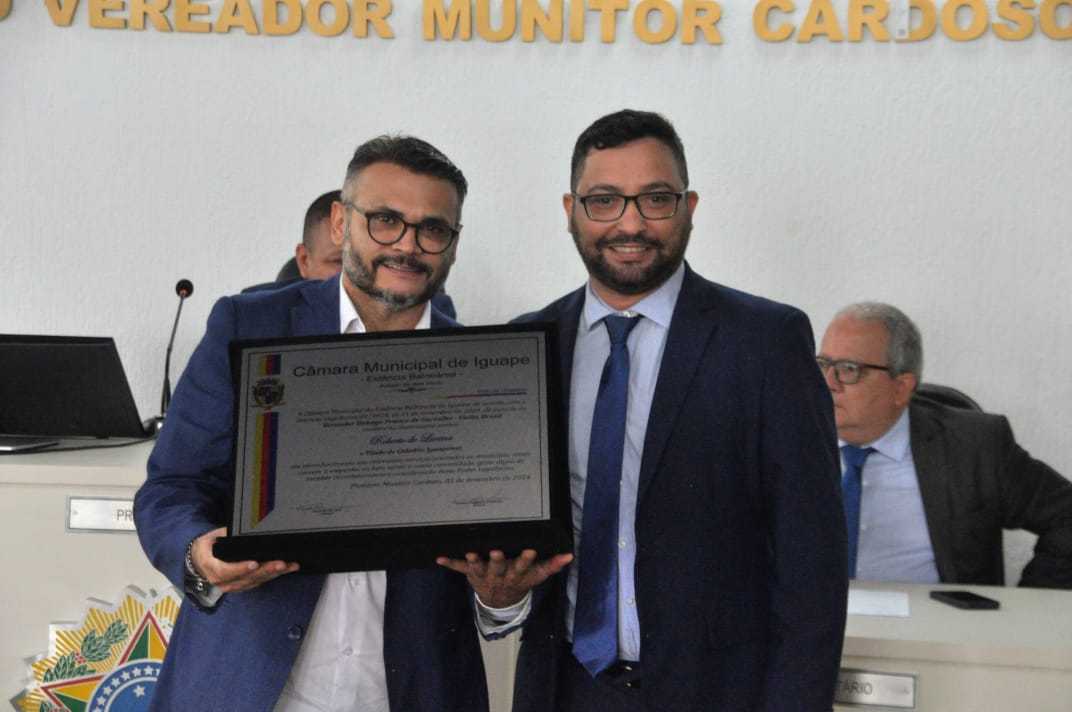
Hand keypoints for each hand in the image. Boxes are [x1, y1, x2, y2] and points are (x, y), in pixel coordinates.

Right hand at [190, 527, 299, 593]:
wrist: (201, 560)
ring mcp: (233, 585)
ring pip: (256, 581)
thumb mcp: (213, 537)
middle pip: (246, 578)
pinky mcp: (243, 586)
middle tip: (281, 563)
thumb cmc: (209, 547)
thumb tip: (245, 528)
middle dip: (265, 570)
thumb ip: (227, 534)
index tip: (254, 563)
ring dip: (274, 573)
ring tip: (289, 565)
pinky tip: (288, 568)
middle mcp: (222, 581)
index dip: (241, 568)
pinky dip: (275, 575)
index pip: (226, 571)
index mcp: (212, 567)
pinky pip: (260, 581)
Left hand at [436, 549, 572, 607]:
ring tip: (470, 553)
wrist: (500, 601)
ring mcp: (484, 576)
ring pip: (479, 568)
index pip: (523, 567)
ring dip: (474, 561)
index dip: (526, 560)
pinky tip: (439, 558)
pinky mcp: (471, 574)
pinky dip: (450, 563)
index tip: (530, 550)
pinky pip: (459, 569)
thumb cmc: (520, 580)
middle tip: (496, 551)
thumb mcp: (537, 575)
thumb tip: (569, 555)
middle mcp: (500, 576)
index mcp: (517, 575)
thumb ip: (552, 565)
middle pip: (499, 568)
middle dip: (497, 561)